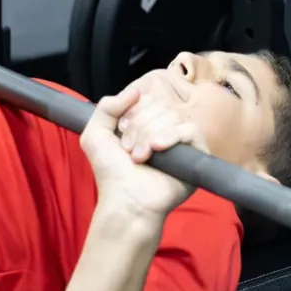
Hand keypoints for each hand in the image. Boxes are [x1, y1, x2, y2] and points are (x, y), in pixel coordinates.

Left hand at [80, 82, 204, 220]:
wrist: (126, 199)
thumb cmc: (110, 172)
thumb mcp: (95, 134)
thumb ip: (108, 106)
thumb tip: (136, 91)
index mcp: (144, 122)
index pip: (146, 98)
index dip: (132, 112)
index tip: (121, 131)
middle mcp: (163, 128)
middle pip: (158, 105)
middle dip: (139, 127)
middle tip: (128, 151)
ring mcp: (180, 141)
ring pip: (171, 116)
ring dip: (149, 136)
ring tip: (139, 158)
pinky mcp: (195, 154)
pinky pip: (190, 130)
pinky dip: (172, 136)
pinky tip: (157, 149)